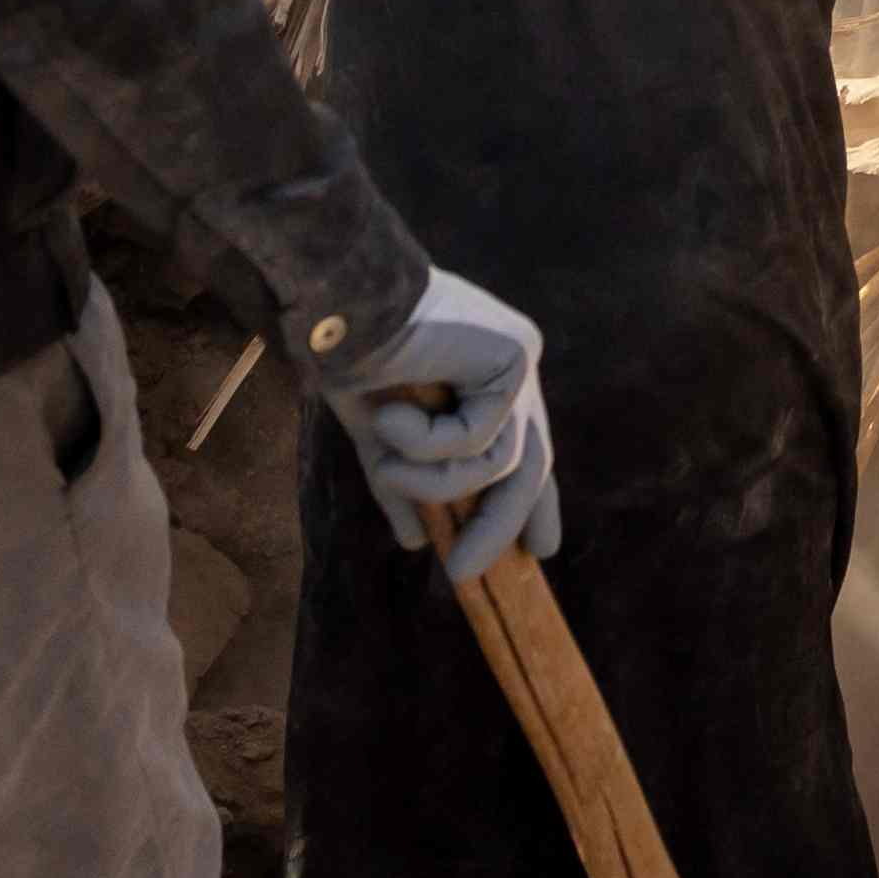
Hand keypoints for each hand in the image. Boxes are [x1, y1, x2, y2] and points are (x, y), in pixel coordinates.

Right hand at [323, 267, 561, 584]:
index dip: (535, 505)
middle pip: (531, 466)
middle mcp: (512, 369)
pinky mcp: (515, 356)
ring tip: (386, 465)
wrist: (339, 305)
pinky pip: (481, 438)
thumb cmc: (353, 359)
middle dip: (504, 523)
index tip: (539, 551)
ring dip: (436, 481)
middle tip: (464, 572)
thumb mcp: (381, 439)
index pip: (525, 451)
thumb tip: (415, 542)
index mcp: (486, 380)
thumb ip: (403, 483)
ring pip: (502, 462)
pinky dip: (428, 444)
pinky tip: (391, 415)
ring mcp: (519, 361)